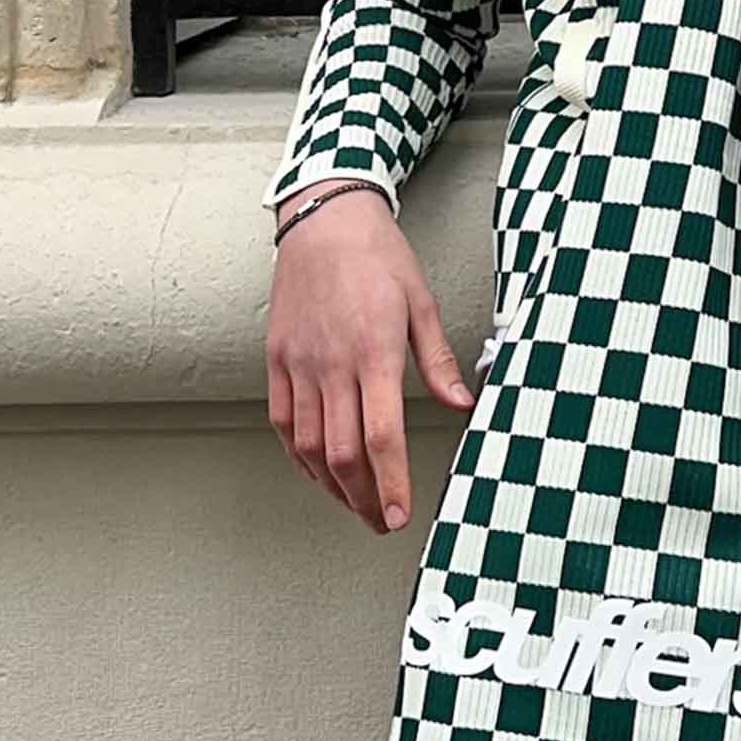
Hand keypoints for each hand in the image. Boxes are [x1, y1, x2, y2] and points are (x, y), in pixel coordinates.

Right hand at [266, 190, 475, 533]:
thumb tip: (463, 404)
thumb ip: (439, 359)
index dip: (391, 483)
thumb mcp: (421, 301)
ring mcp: (298, 364)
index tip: (399, 515)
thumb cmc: (379, 255)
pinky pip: (282, 422)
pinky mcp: (277, 360)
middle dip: (363, 498)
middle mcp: (331, 364)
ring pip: (307, 445)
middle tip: (382, 521)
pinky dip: (298, 456)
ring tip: (355, 504)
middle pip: (342, 452)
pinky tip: (317, 471)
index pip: (381, 435)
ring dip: (332, 485)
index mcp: (374, 351)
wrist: (323, 219)